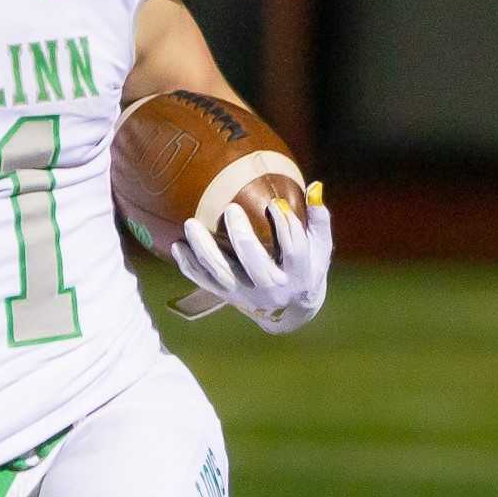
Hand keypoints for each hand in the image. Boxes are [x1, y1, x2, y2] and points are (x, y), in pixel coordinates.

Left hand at [172, 187, 331, 333]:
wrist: (291, 309)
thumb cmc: (307, 267)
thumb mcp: (320, 246)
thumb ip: (318, 218)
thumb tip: (314, 187)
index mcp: (300, 275)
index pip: (295, 251)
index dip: (286, 226)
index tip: (274, 203)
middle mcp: (273, 290)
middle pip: (257, 267)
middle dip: (243, 239)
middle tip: (230, 209)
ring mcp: (248, 295)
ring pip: (224, 275)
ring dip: (205, 250)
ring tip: (190, 224)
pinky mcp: (229, 297)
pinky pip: (206, 282)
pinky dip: (190, 266)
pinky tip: (178, 245)